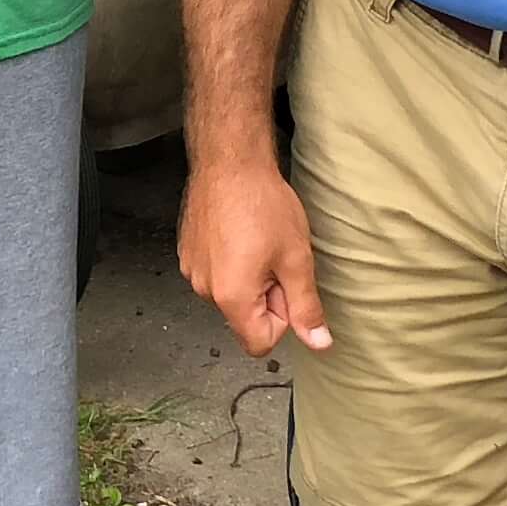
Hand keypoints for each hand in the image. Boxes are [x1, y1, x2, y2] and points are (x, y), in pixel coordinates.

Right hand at [179, 152, 331, 354]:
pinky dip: (232, 262)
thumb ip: (306, 307)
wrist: (230, 162)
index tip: (286, 285)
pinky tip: (241, 233)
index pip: (260, 342)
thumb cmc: (261, 203)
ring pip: (231, 294)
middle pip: (245, 318)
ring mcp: (192, 271)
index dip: (282, 318)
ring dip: (250, 277)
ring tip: (258, 240)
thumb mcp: (297, 259)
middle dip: (266, 295)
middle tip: (276, 256)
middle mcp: (205, 289)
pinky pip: (216, 274)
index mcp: (231, 297)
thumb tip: (318, 343)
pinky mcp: (188, 253)